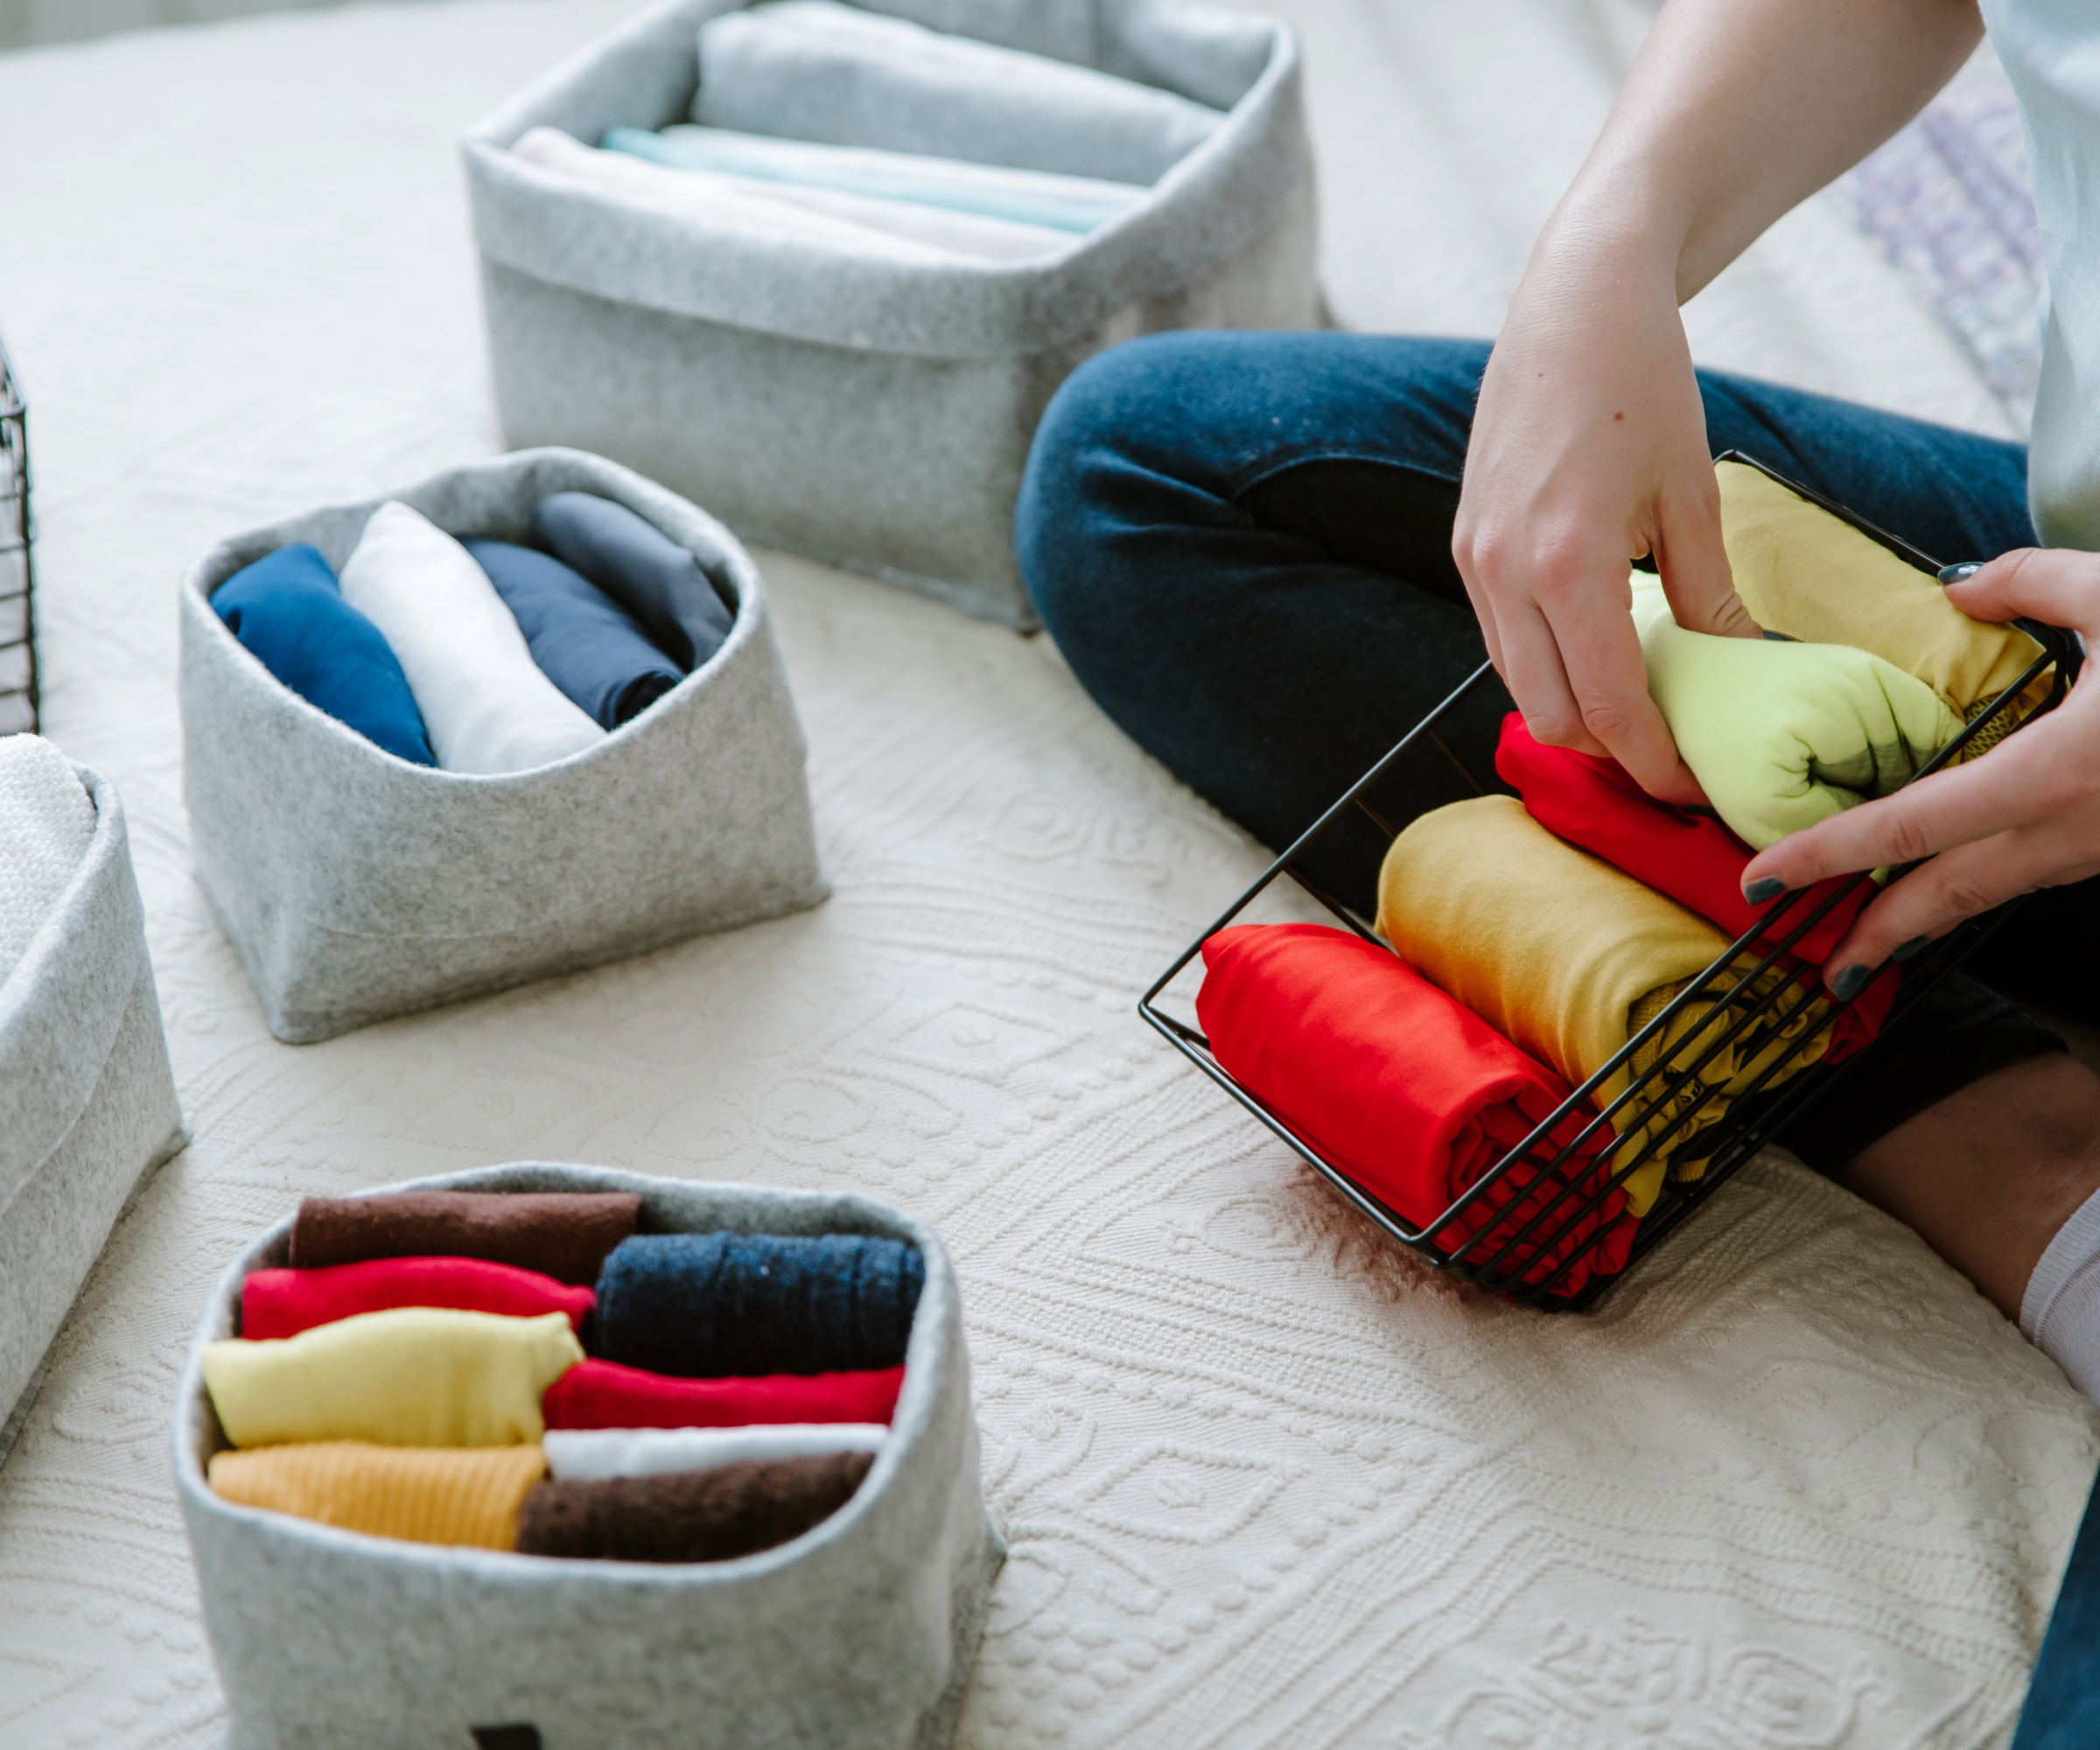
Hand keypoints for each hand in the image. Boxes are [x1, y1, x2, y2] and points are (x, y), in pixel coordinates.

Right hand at [1453, 221, 1758, 804]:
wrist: (1573, 304)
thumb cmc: (1643, 384)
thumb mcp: (1693, 495)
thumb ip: (1708, 595)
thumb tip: (1737, 668)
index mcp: (1570, 565)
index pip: (1609, 707)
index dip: (1654, 763)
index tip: (1692, 791)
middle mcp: (1505, 573)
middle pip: (1550, 715)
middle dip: (1611, 752)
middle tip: (1671, 757)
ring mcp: (1475, 559)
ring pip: (1517, 682)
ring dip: (1574, 710)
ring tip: (1639, 711)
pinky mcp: (1466, 543)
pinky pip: (1502, 637)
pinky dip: (1547, 663)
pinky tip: (1595, 651)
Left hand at [1740, 549, 2099, 991]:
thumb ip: (2033, 584)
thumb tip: (1960, 583)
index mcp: (2058, 773)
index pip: (1912, 826)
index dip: (1830, 855)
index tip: (1763, 882)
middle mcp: (2076, 828)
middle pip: (1949, 894)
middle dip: (1876, 935)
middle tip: (1814, 966)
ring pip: (1999, 894)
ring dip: (1930, 918)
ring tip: (1868, 943)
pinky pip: (2043, 875)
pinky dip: (1988, 886)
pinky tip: (1958, 885)